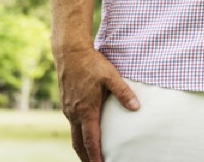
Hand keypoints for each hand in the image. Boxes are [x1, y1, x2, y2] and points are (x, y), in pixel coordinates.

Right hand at [55, 46, 138, 161]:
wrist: (70, 53)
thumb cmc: (92, 64)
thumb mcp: (111, 76)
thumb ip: (123, 92)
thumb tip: (136, 107)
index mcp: (86, 110)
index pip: (91, 140)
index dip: (95, 156)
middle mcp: (75, 113)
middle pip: (78, 143)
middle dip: (86, 157)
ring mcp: (68, 109)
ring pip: (74, 134)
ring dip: (82, 147)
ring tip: (91, 155)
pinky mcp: (66, 104)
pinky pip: (72, 124)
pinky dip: (79, 134)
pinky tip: (86, 133)